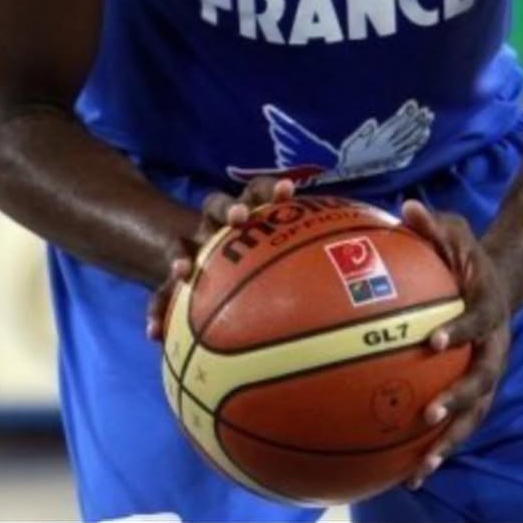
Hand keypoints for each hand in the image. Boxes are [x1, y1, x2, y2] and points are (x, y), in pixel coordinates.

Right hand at [145, 175, 295, 341]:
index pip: (258, 192)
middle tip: (243, 218)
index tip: (289, 192)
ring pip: (184, 243)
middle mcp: (217, 226)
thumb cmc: (256, 265)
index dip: (271, 189)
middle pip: (218, 206)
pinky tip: (155, 332)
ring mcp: (192, 248)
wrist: (207, 264)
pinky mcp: (174, 275)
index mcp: (247, 215)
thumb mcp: (281, 261)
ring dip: (181, 253)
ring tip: (183, 270)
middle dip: (231, 209)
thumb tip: (368, 275)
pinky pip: (161, 293)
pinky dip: (158, 310)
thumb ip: (310, 265)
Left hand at [399, 199, 511, 489]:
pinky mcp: (478, 391)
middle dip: (458, 398)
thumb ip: (434, 223)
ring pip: (476, 413)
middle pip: (484, 378)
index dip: (460, 330)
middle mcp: (496, 345)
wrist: (500, 281)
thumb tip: (407, 206)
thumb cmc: (466, 254)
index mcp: (490, 305)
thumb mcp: (455, 230)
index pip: (480, 319)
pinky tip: (409, 473)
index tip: (433, 341)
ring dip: (452, 438)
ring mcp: (489, 372)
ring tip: (422, 465)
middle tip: (429, 412)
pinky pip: (462, 423)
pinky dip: (441, 448)